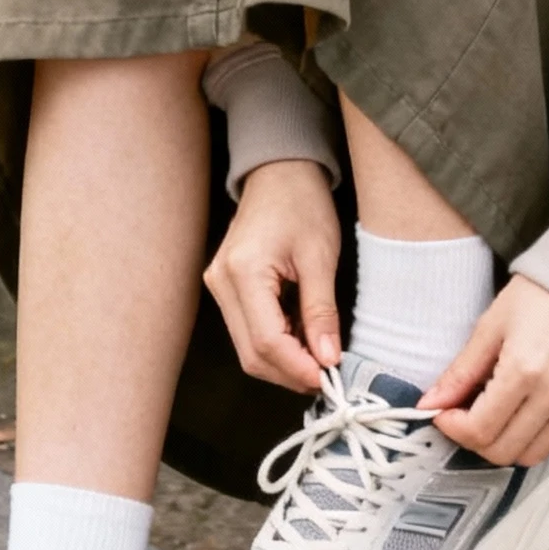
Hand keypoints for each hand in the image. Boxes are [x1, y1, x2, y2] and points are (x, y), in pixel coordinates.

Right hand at [203, 159, 341, 394]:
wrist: (280, 172)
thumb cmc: (302, 203)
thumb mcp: (321, 256)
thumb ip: (322, 311)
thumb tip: (329, 358)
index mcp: (243, 272)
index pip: (266, 341)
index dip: (298, 367)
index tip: (329, 377)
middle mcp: (222, 283)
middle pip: (252, 353)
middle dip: (291, 372)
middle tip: (329, 375)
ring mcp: (219, 286)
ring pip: (248, 347)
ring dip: (285, 361)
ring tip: (321, 356)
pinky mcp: (227, 288)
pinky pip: (249, 330)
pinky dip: (278, 343)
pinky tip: (304, 338)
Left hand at [421, 275, 548, 465]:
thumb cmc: (537, 296)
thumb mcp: (491, 326)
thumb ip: (461, 372)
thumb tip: (428, 405)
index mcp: (524, 370)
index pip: (480, 430)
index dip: (454, 429)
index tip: (445, 414)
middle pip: (504, 451)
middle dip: (475, 440)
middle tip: (466, 417)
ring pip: (534, 454)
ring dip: (507, 443)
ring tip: (496, 416)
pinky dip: (538, 438)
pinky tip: (527, 413)